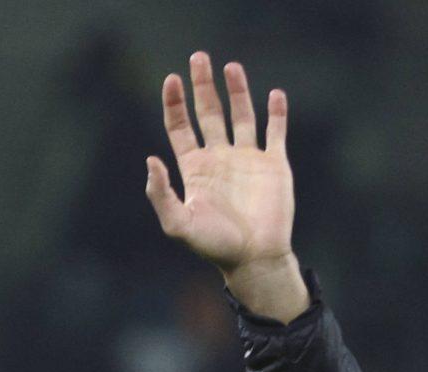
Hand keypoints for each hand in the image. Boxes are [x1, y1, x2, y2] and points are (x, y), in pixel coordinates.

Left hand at [145, 52, 308, 321]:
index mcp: (195, 169)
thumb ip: (161, 194)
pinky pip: (275, 132)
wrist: (254, 259)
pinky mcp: (274, 165)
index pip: (180, 128)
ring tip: (231, 67)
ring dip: (237, 91)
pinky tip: (274, 94)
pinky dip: (276, 113)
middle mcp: (219, 158)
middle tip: (198, 57)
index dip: (174, 103)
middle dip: (202, 86)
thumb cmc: (214, 246)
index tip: (171, 80)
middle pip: (208, 113)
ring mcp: (247, 159)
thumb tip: (151, 160)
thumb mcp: (178, 224)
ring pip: (242, 115)